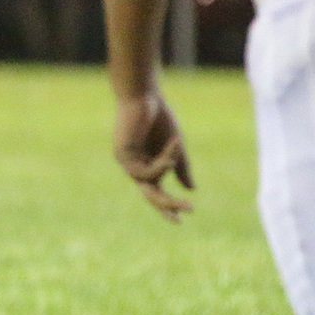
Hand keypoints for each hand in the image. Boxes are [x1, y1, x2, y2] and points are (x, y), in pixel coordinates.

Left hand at [113, 91, 193, 221]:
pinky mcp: (123, 154)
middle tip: (188, 211)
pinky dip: (161, 162)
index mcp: (147, 163)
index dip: (168, 205)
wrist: (143, 95)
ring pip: (148, 184)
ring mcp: (126, 161)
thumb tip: (191, 189)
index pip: (156, 190)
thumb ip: (181, 167)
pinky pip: (146, 170)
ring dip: (167, 171)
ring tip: (177, 157)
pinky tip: (171, 149)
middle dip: (168, 204)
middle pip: (151, 193)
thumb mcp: (175, 146)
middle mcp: (134, 165)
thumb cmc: (158, 116)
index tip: (182, 219)